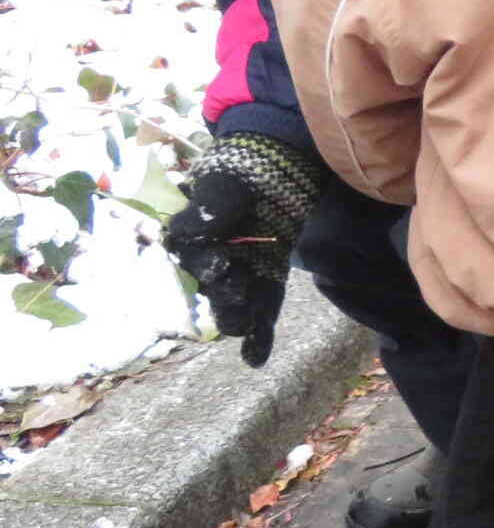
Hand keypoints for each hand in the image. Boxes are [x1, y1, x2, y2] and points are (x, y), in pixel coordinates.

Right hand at [162, 134, 325, 367]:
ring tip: (248, 327)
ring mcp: (239, 274)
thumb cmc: (242, 173)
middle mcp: (210, 261)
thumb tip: (183, 229)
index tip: (223, 263)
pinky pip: (262, 309)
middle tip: (238, 291)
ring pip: (235, 304)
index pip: (191, 256)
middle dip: (223, 295)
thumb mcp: (226, 182)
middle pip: (210, 287)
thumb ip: (209, 205)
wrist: (277, 169)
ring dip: (240, 318)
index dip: (204, 263)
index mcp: (193, 236)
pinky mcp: (266, 281)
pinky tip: (256, 358)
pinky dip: (260, 335)